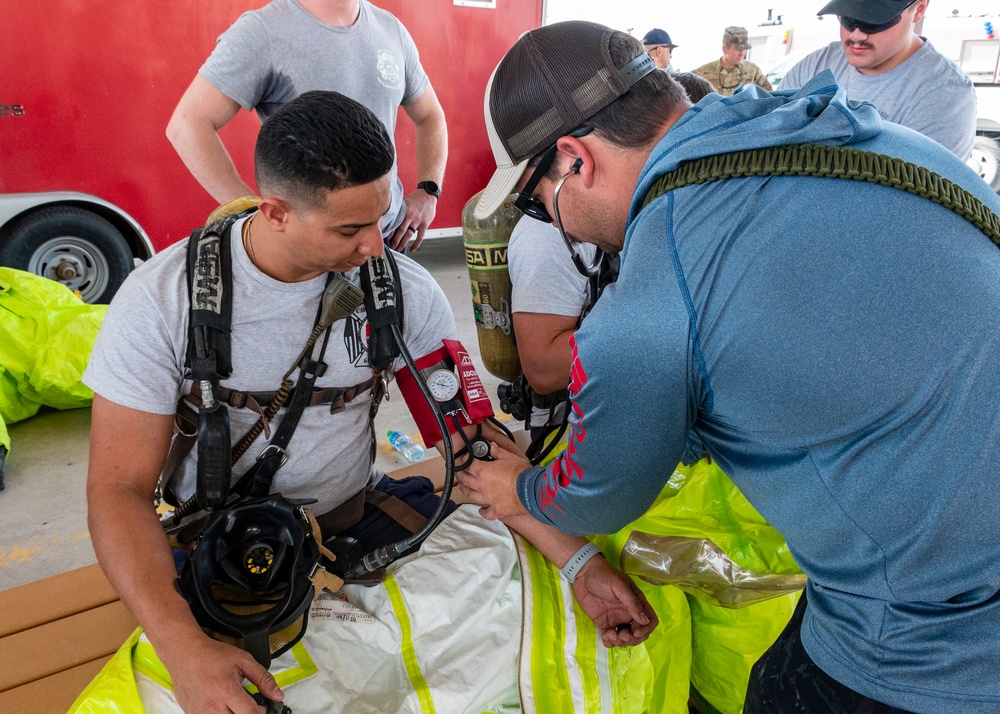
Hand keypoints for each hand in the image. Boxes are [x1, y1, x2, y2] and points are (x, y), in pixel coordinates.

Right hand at [161, 632, 282, 712]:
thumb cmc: (212, 655)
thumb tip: (278, 695)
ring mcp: (200, 713)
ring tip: (235, 705)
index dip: (261, 712)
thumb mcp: (243, 660)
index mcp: (226, 691)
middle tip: (249, 706)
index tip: (262, 706)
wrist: (184, 653)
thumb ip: (263, 678)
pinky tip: (223, 706)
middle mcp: (212, 706)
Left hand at [389, 189, 437, 251]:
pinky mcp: (425, 224)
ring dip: (403, 243)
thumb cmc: (414, 199)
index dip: (390, 232)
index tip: (385, 239)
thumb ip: (397, 210)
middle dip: (395, 241)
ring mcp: (418, 221)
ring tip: (398, 249)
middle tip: (391, 247)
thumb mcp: (403, 201)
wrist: (427, 195)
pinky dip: (416, 244)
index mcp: (403, 211)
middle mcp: (410, 216)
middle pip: (401, 231)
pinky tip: (412, 249)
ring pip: (409, 235)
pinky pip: (420, 236)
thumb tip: (386, 217)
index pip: (395, 223)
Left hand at [457, 442, 531, 520]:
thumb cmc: (521, 473)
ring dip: (465, 491)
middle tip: (459, 473)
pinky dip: (483, 511)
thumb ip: (498, 452)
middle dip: (461, 475)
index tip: (462, 459)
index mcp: (483, 472)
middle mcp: (482, 486)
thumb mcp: (509, 457)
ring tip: (462, 487)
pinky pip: (486, 513)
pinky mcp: (496, 510)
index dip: (464, 461)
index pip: (468, 465)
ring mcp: (488, 500)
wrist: (531, 490)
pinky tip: (481, 510)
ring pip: (471, 496)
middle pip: (466, 480)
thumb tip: (492, 446)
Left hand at [572, 556, 657, 647]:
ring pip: (626, 639)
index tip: (635, 632)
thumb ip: (632, 603)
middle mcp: (629, 613)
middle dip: (632, 639)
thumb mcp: (620, 586)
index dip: (646, 629)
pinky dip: (610, 642)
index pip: (650, 620)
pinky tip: (605, 635)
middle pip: (639, 634)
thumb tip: (645, 620)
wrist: (583, 574)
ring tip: (610, 634)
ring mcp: (617, 620)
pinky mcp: (604, 623)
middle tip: (620, 635)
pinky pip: (611, 639)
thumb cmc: (604, 575)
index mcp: (637, 603)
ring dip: (621, 642)